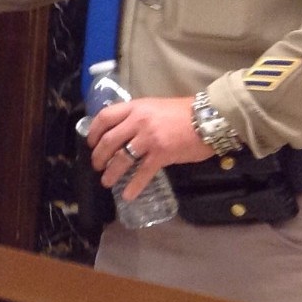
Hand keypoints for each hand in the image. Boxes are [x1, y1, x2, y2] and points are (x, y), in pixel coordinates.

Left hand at [86, 95, 208, 199]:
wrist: (210, 118)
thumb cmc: (184, 112)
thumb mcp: (155, 106)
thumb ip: (138, 116)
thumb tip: (123, 129)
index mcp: (135, 107)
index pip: (104, 117)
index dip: (93, 131)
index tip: (90, 143)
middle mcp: (138, 122)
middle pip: (108, 140)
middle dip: (98, 156)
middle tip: (97, 165)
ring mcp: (149, 138)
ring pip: (121, 158)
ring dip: (111, 172)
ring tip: (106, 181)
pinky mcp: (162, 154)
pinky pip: (142, 172)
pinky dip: (133, 185)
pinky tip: (127, 195)